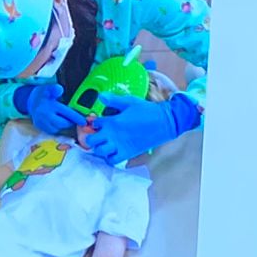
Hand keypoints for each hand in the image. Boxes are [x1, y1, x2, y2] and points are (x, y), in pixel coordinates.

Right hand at [12, 82, 84, 134]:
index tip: (84, 121)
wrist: (30, 101)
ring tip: (66, 120)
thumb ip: (55, 89)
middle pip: (63, 123)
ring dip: (63, 125)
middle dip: (70, 122)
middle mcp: (46, 115)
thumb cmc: (43, 94)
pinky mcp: (40, 127)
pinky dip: (57, 128)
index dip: (76, 118)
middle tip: (74, 119)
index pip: (67, 113)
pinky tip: (58, 122)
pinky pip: (51, 131)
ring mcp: (42, 122)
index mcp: (50, 105)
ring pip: (57, 128)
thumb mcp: (49, 88)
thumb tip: (60, 89)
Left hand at [86, 92, 200, 162]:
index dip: (93, 123)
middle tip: (96, 135)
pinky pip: (112, 160)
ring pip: (100, 152)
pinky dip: (110, 158)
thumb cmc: (147, 111)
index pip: (94, 123)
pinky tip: (112, 152)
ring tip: (103, 144)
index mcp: (113, 121)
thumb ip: (114, 100)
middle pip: (91, 140)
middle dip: (91, 138)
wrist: (164, 122)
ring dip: (99, 148)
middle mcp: (113, 135)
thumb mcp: (129, 102)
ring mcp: (119, 145)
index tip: (97, 123)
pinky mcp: (127, 153)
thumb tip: (101, 96)